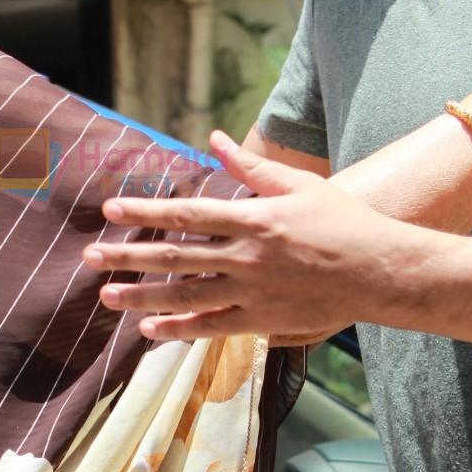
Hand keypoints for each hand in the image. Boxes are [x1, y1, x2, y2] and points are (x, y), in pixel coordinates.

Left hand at [83, 138, 406, 342]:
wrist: (381, 271)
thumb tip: (216, 140)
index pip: (186, 214)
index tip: (109, 210)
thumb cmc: (343, 222)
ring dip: (141, 296)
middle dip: (128, 256)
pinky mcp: (262, 321)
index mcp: (252, 218)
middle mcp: (245, 256)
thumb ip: (252, 168)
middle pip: (174, 256)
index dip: (144, 211)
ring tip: (106, 296)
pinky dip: (178, 330)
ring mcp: (252, 292)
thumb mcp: (299, 186)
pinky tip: (149, 331)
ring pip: (184, 295)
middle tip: (89, 257)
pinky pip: (211, 328)